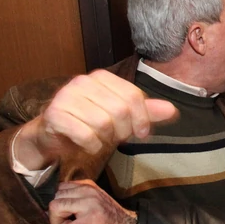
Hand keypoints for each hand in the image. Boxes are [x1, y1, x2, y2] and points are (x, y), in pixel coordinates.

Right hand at [14, 70, 177, 168]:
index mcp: (101, 77)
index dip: (142, 118)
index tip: (142, 133)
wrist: (51, 133)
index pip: (133, 96)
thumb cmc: (89, 122)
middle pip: (120, 110)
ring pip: (103, 123)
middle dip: (123, 131)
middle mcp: (82, 82)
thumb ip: (145, 112)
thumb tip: (172, 110)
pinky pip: (85, 135)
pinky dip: (92, 146)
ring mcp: (66, 97)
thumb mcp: (120, 117)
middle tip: (116, 138)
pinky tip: (88, 145)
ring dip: (106, 139)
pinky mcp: (55, 115)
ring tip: (100, 139)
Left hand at [48, 180, 136, 223]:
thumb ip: (77, 199)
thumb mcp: (94, 202)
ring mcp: (91, 204)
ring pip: (55, 208)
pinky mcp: (93, 220)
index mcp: (87, 185)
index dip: (59, 205)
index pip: (59, 189)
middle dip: (56, 215)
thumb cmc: (111, 220)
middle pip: (54, 199)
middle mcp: (88, 191)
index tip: (67, 216)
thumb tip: (52, 207)